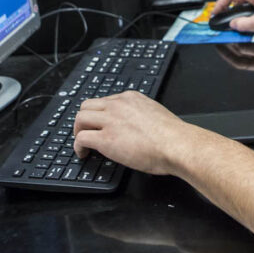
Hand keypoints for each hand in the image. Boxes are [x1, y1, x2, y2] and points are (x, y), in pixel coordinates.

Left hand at [74, 91, 194, 175]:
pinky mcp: (105, 139)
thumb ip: (141, 116)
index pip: (105, 101)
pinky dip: (78, 147)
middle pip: (87, 105)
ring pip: (80, 118)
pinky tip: (83, 154)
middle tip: (85, 131)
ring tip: (82, 143)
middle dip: (84, 120)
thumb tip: (137, 128)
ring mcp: (110, 121)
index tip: (99, 124)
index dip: (99, 114)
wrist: (176, 144)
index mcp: (131, 98)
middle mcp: (118, 105)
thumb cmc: (172, 136)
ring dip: (78, 131)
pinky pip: (81, 138)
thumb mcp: (155, 115)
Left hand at [215, 31, 253, 71]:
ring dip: (239, 37)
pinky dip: (249, 33)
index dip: (225, 54)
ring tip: (232, 28)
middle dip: (231, 43)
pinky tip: (247, 25)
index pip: (237, 62)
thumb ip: (245, 47)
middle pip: (241, 53)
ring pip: (248, 44)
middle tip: (222, 34)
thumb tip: (234, 42)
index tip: (217, 45)